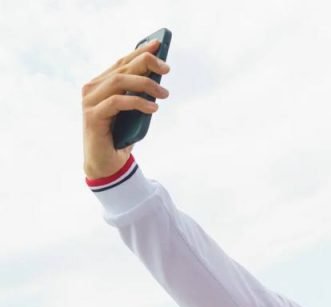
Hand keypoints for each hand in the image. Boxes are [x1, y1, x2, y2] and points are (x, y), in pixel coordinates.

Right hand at [82, 40, 170, 178]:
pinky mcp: (92, 116)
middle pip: (122, 69)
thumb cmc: (121, 136)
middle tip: (167, 69)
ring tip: (164, 94)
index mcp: (101, 84)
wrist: (107, 164)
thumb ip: (140, 95)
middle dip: (146, 64)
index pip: (122, 63)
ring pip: (119, 82)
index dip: (139, 51)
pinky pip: (117, 102)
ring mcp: (89, 101)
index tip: (159, 44)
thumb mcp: (135, 112)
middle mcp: (92, 89)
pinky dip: (137, 102)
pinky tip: (153, 108)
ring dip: (145, 84)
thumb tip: (159, 80)